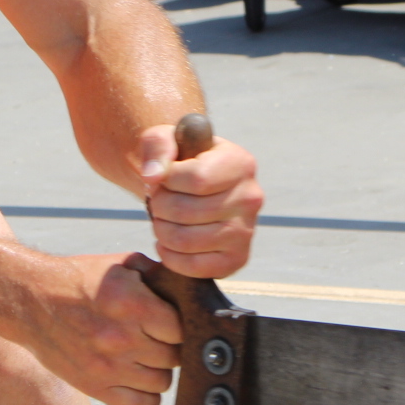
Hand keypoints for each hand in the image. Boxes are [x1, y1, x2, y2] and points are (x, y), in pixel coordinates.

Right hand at [20, 252, 183, 404]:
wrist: (29, 300)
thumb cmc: (77, 280)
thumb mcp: (119, 264)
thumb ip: (156, 274)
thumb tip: (186, 286)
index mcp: (133, 304)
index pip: (181, 330)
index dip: (179, 327)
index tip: (169, 324)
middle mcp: (122, 338)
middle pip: (173, 357)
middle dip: (169, 347)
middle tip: (157, 339)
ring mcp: (108, 366)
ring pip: (161, 382)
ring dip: (158, 371)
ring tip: (145, 358)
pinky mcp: (95, 387)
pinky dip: (146, 396)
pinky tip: (137, 380)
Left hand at [136, 124, 261, 278]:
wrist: (195, 186)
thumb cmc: (179, 159)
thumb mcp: (166, 138)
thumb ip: (157, 147)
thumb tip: (152, 176)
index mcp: (240, 163)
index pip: (196, 178)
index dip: (166, 181)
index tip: (160, 178)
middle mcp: (251, 198)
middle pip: (185, 211)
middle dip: (158, 206)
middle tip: (157, 201)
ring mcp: (246, 231)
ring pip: (185, 240)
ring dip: (160, 230)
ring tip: (162, 219)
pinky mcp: (237, 259)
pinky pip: (193, 267)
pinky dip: (169, 256)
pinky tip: (167, 241)